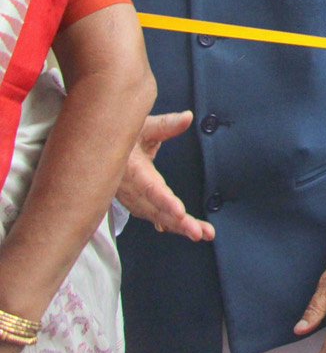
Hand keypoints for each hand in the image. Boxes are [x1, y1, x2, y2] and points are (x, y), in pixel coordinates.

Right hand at [117, 112, 215, 241]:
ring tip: (202, 234)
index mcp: (131, 170)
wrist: (96, 147)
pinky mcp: (134, 201)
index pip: (149, 188)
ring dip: (178, 227)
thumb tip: (188, 117)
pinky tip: (181, 231)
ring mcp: (131, 198)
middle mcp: (130, 189)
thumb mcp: (140, 127)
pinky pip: (153, 215)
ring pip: (156, 216)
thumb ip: (165, 125)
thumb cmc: (121, 135)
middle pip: (155, 209)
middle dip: (178, 223)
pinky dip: (168, 224)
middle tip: (200, 233)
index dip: (164, 201)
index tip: (180, 212)